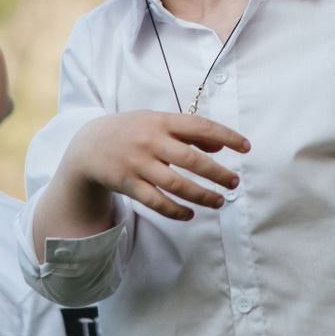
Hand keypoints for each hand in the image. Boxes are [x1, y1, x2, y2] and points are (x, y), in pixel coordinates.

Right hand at [61, 110, 249, 221]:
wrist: (88, 145)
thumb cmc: (132, 131)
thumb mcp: (157, 122)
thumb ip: (188, 131)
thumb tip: (220, 145)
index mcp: (160, 121)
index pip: (200, 126)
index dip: (226, 136)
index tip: (246, 147)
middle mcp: (150, 141)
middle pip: (191, 160)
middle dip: (217, 173)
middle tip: (235, 182)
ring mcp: (137, 163)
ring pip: (175, 185)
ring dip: (201, 195)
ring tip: (219, 201)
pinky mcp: (127, 184)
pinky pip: (156, 202)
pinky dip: (175, 211)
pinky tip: (190, 214)